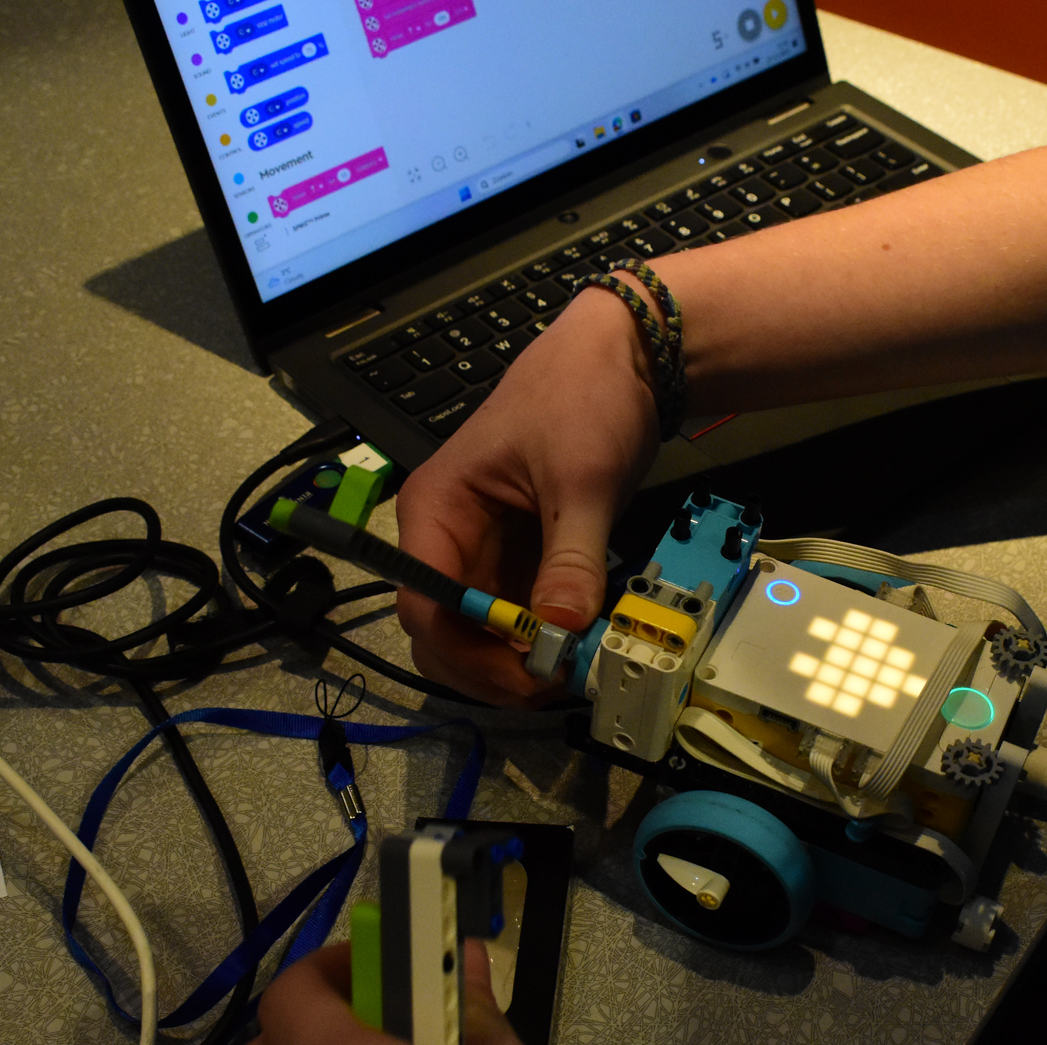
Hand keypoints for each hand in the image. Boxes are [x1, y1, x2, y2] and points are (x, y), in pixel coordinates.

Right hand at [395, 288, 661, 705]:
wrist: (624, 356)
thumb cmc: (584, 399)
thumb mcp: (582, 480)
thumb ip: (570, 559)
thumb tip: (561, 630)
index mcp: (435, 511)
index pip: (422, 606)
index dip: (467, 652)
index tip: (526, 673)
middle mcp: (444, 537)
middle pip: (442, 631)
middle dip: (489, 668)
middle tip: (550, 685)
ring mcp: (481, 550)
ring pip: (478, 632)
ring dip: (516, 661)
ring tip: (570, 671)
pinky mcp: (517, 556)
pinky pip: (516, 614)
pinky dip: (540, 638)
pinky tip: (576, 648)